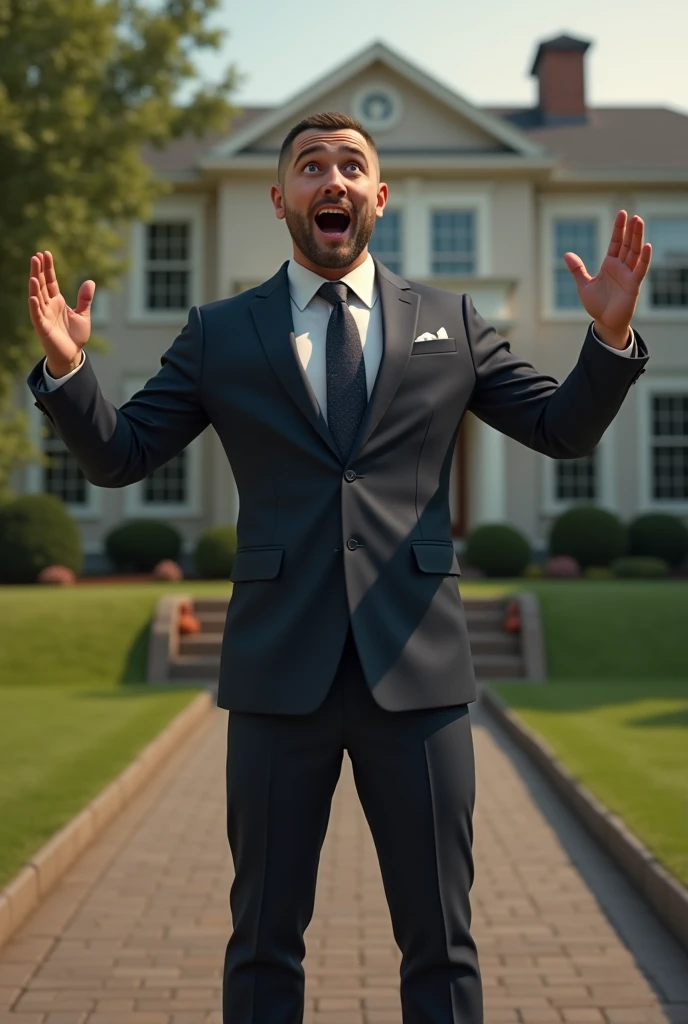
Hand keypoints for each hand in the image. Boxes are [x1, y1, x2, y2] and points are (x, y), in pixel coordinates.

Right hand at [28, 251, 94, 374]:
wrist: (72, 355)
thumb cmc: (75, 336)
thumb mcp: (83, 315)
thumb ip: (85, 299)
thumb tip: (90, 281)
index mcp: (57, 302)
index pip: (50, 281)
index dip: (48, 268)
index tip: (45, 253)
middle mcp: (48, 306)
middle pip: (42, 285)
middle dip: (38, 271)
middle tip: (36, 256)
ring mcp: (44, 316)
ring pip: (37, 297)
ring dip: (34, 286)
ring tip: (33, 273)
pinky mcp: (42, 327)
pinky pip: (37, 315)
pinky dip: (34, 306)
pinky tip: (32, 296)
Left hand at [563, 211, 651, 347]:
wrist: (605, 322)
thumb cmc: (597, 305)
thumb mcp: (584, 285)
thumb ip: (577, 269)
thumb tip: (566, 254)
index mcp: (609, 264)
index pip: (616, 242)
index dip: (619, 229)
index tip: (622, 213)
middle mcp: (621, 267)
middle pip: (627, 244)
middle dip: (630, 230)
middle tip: (633, 215)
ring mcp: (628, 275)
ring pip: (634, 253)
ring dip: (637, 238)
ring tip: (639, 222)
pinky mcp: (633, 285)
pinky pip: (640, 269)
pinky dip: (643, 258)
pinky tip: (646, 246)